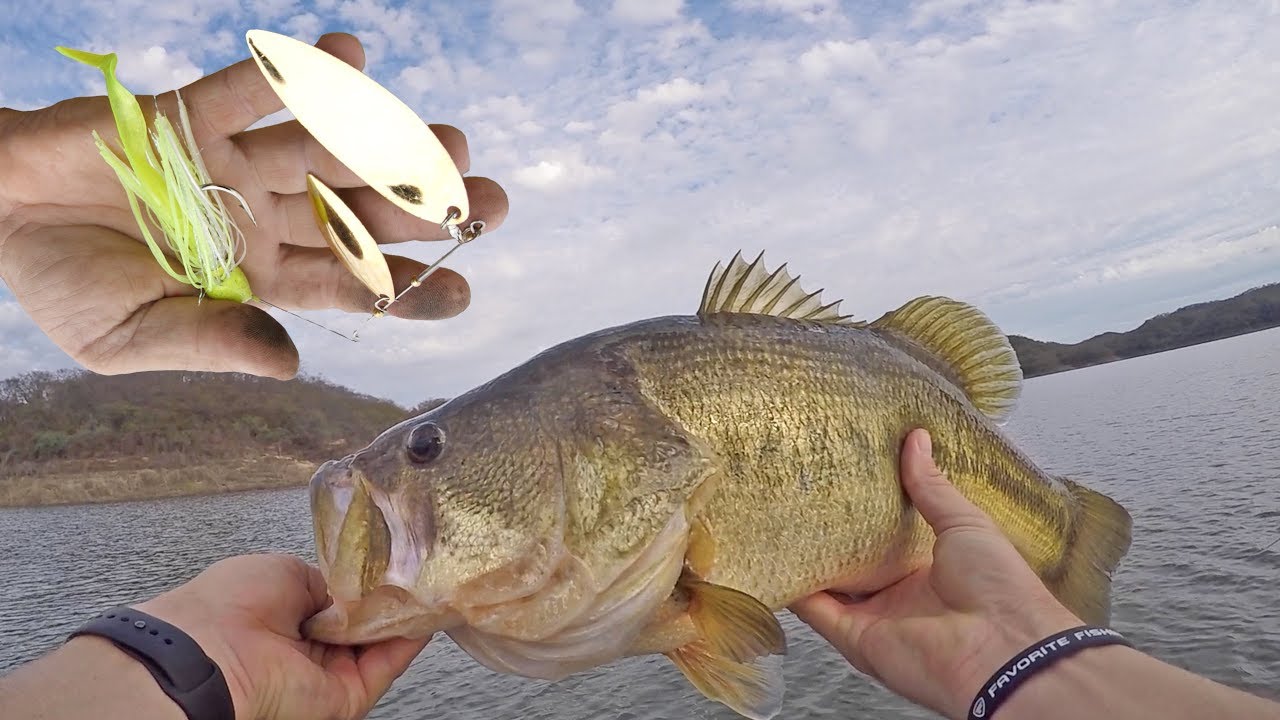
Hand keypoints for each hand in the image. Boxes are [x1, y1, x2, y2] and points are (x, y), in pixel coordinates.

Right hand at [0, 33, 507, 378]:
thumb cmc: (65, 285)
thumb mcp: (131, 337)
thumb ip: (211, 342)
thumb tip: (290, 363)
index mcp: (256, 279)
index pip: (347, 285)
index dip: (405, 290)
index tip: (464, 294)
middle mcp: (259, 219)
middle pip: (358, 213)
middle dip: (424, 210)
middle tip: (491, 204)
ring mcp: (230, 164)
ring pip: (323, 151)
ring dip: (385, 143)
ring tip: (449, 140)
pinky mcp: (188, 116)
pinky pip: (250, 89)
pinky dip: (297, 75)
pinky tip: (356, 56)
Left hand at [136, 554, 427, 719]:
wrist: (210, 657)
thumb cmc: (231, 604)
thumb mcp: (285, 571)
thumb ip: (328, 581)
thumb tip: (357, 587)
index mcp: (286, 612)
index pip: (339, 599)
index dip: (368, 580)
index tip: (398, 561)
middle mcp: (307, 644)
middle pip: (363, 621)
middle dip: (392, 596)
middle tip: (423, 570)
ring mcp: (327, 672)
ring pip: (380, 643)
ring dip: (406, 616)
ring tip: (434, 585)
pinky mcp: (345, 697)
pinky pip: (385, 667)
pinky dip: (408, 642)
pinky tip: (428, 612)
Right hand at [790, 429, 1081, 719]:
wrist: (1003, 650)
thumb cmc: (999, 587)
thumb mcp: (966, 523)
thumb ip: (932, 486)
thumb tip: (916, 438)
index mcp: (926, 570)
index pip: (884, 539)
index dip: (862, 512)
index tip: (839, 479)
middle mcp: (897, 596)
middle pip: (851, 562)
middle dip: (826, 534)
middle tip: (801, 493)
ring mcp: (873, 618)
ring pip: (826, 584)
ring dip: (804, 559)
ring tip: (779, 518)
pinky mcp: (854, 638)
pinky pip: (815, 611)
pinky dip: (794, 588)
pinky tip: (775, 557)